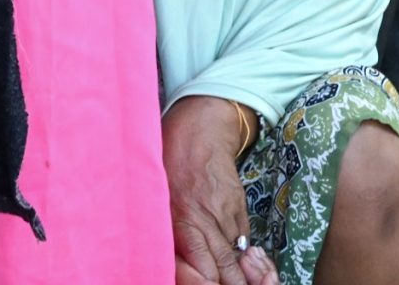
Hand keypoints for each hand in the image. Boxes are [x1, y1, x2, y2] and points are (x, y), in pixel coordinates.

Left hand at [164, 100, 270, 284]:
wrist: (200, 128)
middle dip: (231, 284)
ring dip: (237, 274)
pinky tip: (240, 264)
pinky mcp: (238, 204)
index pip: (202, 266)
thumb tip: (169, 261)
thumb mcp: (156, 196)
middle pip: (224, 265)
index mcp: (182, 218)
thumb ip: (165, 230)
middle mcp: (206, 218)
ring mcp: (226, 212)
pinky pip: (242, 237)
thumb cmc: (169, 160)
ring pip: (235, 254)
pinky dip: (240, 252)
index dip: (208, 282)